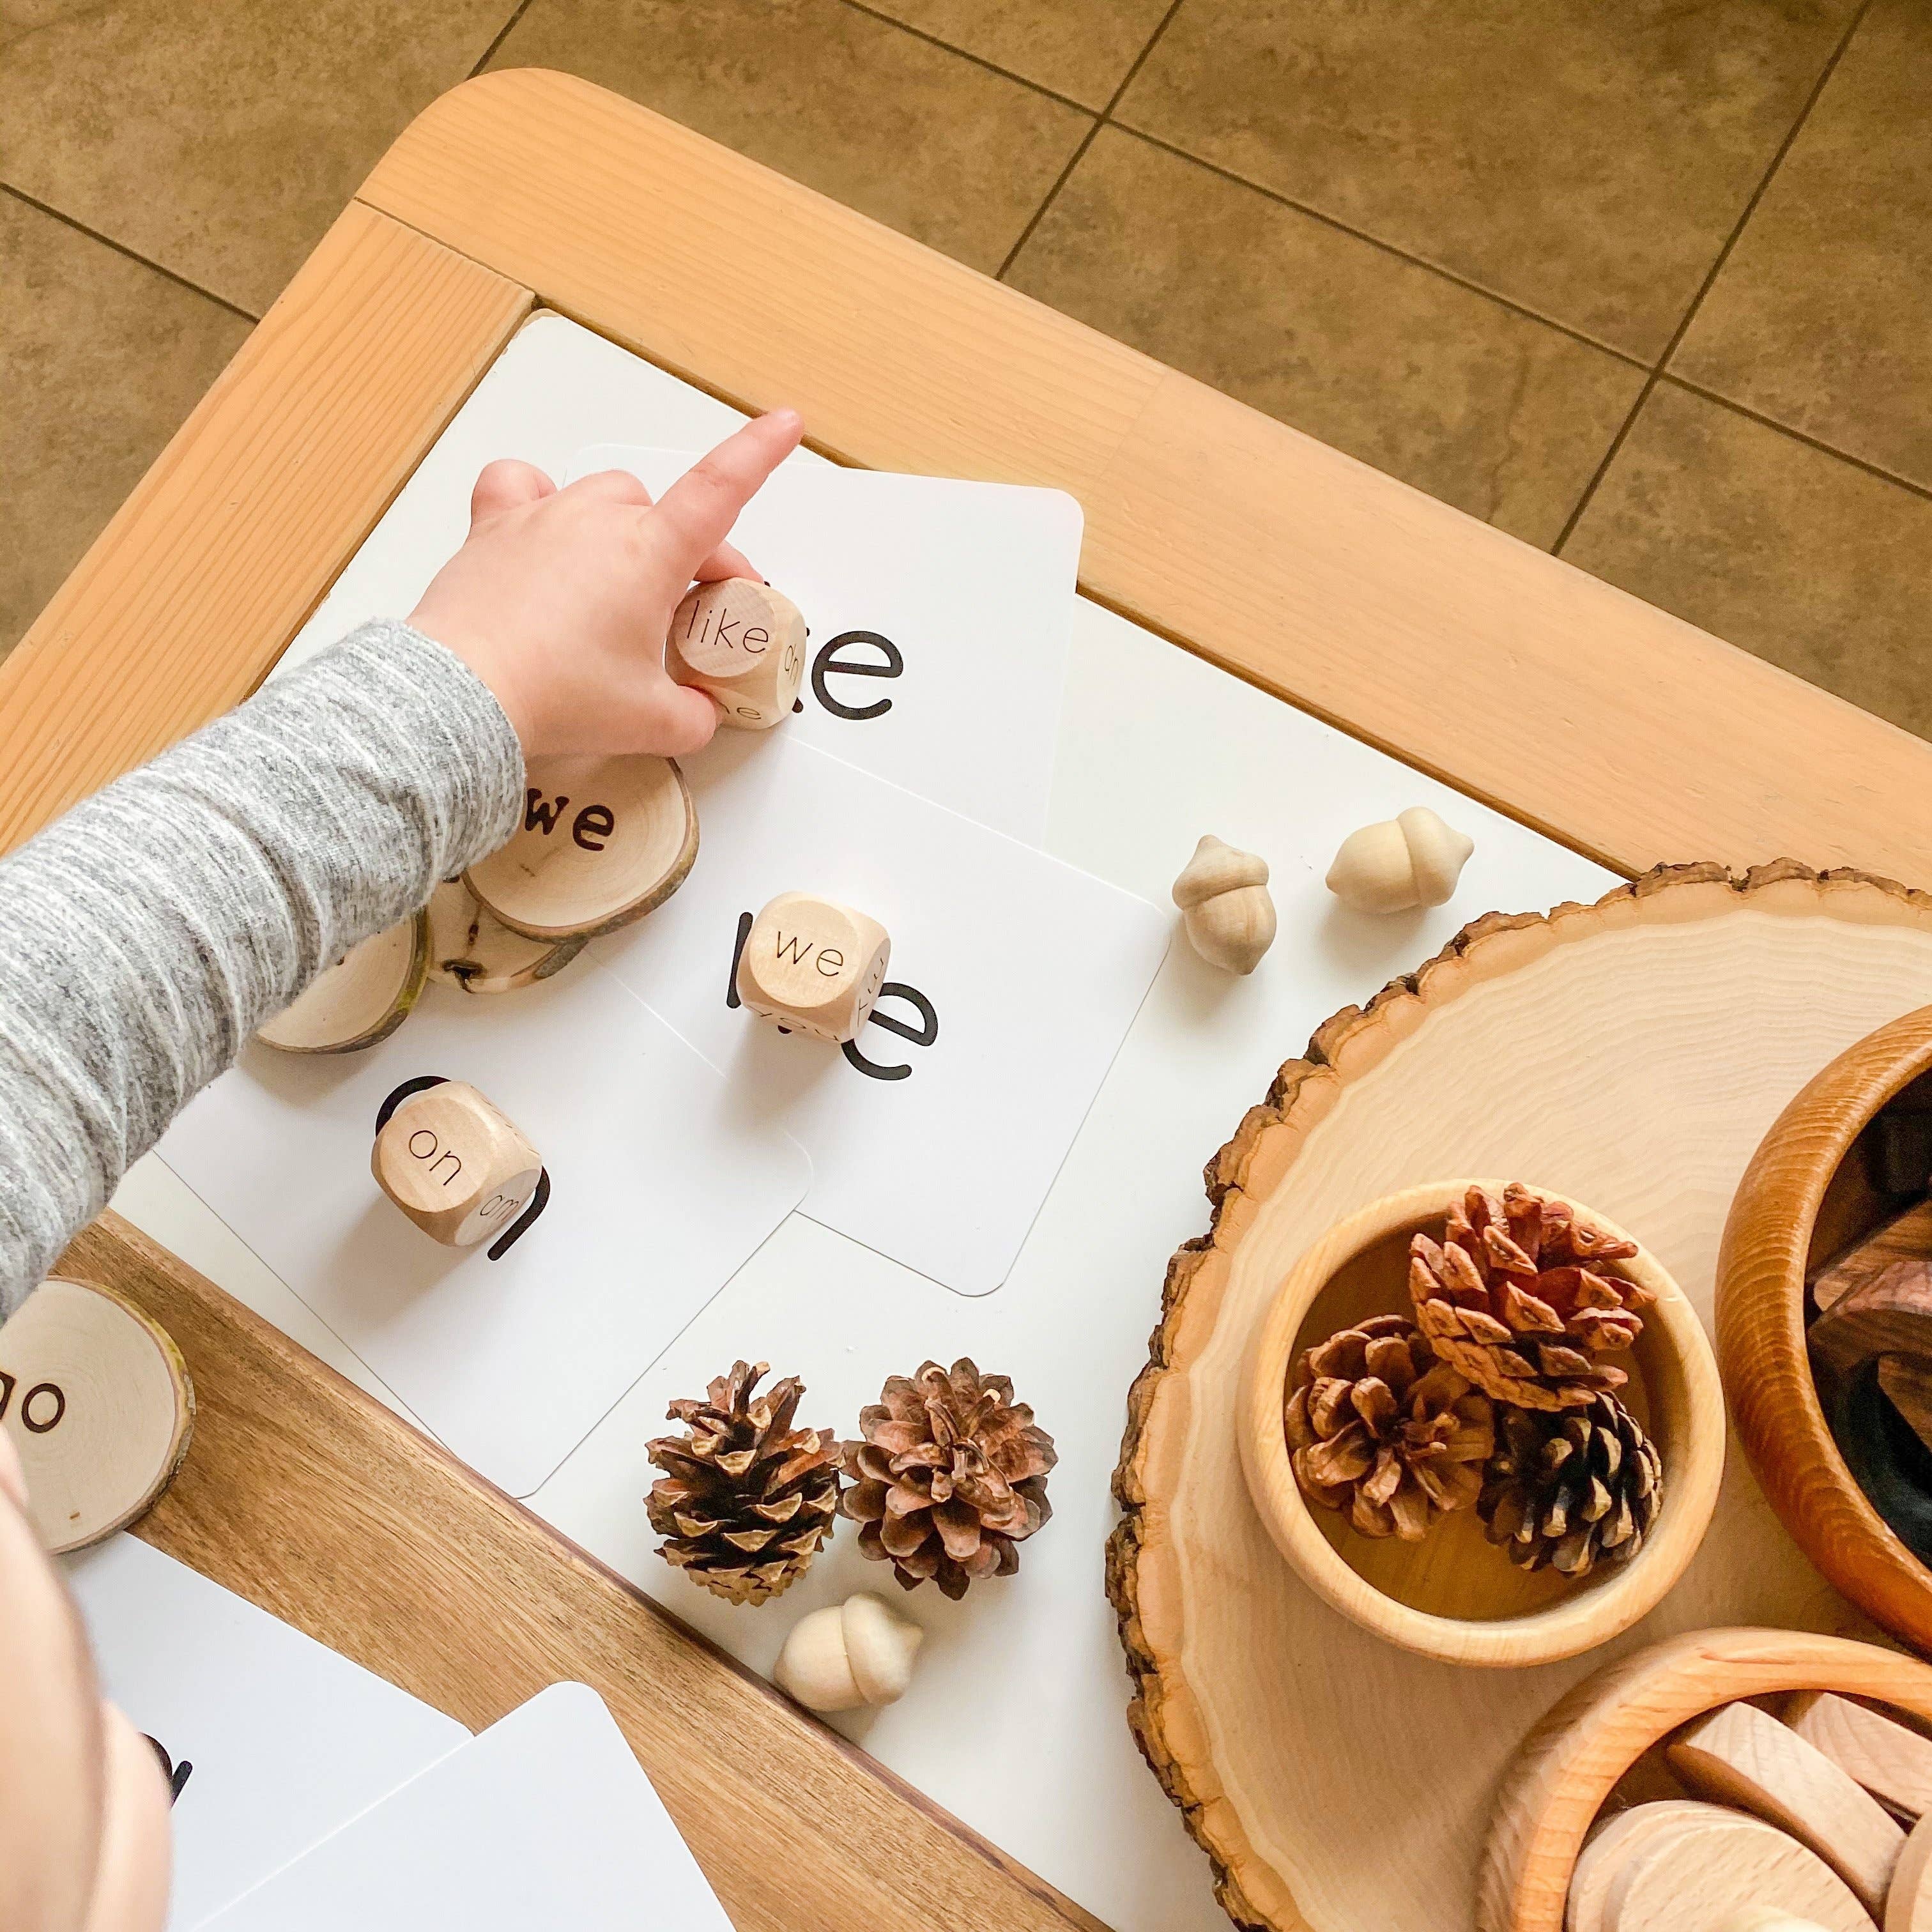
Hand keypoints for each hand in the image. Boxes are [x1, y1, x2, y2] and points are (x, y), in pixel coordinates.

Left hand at [409, 408, 803, 756]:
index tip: (785, 425)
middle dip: (689, 556)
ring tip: (621, 582)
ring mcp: (544, 518)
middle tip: (692, 610)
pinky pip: (520, 486)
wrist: (465, 698)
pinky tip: (544, 527)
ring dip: (625, 531)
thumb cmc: (553, 695)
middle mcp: (598, 521)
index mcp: (650, 554)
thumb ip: (694, 716)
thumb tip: (700, 714)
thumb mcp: (652, 723)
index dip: (760, 452)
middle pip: (664, 514)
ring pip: (605, 498)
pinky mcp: (494, 531)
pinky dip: (538, 500)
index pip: (721, 488)